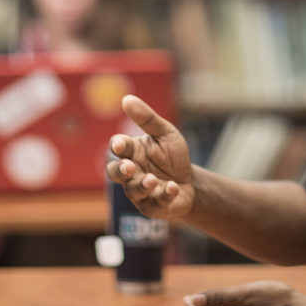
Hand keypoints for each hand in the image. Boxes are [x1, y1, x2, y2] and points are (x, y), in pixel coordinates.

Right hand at [106, 94, 193, 218]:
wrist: (191, 182)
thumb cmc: (173, 156)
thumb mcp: (165, 133)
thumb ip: (147, 119)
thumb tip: (126, 99)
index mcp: (132, 152)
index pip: (118, 148)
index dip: (117, 147)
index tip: (120, 145)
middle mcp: (131, 173)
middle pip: (114, 173)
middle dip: (119, 170)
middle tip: (129, 167)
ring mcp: (139, 192)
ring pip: (132, 191)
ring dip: (142, 185)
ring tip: (153, 179)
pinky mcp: (152, 207)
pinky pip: (154, 203)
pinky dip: (164, 195)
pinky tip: (173, 187)